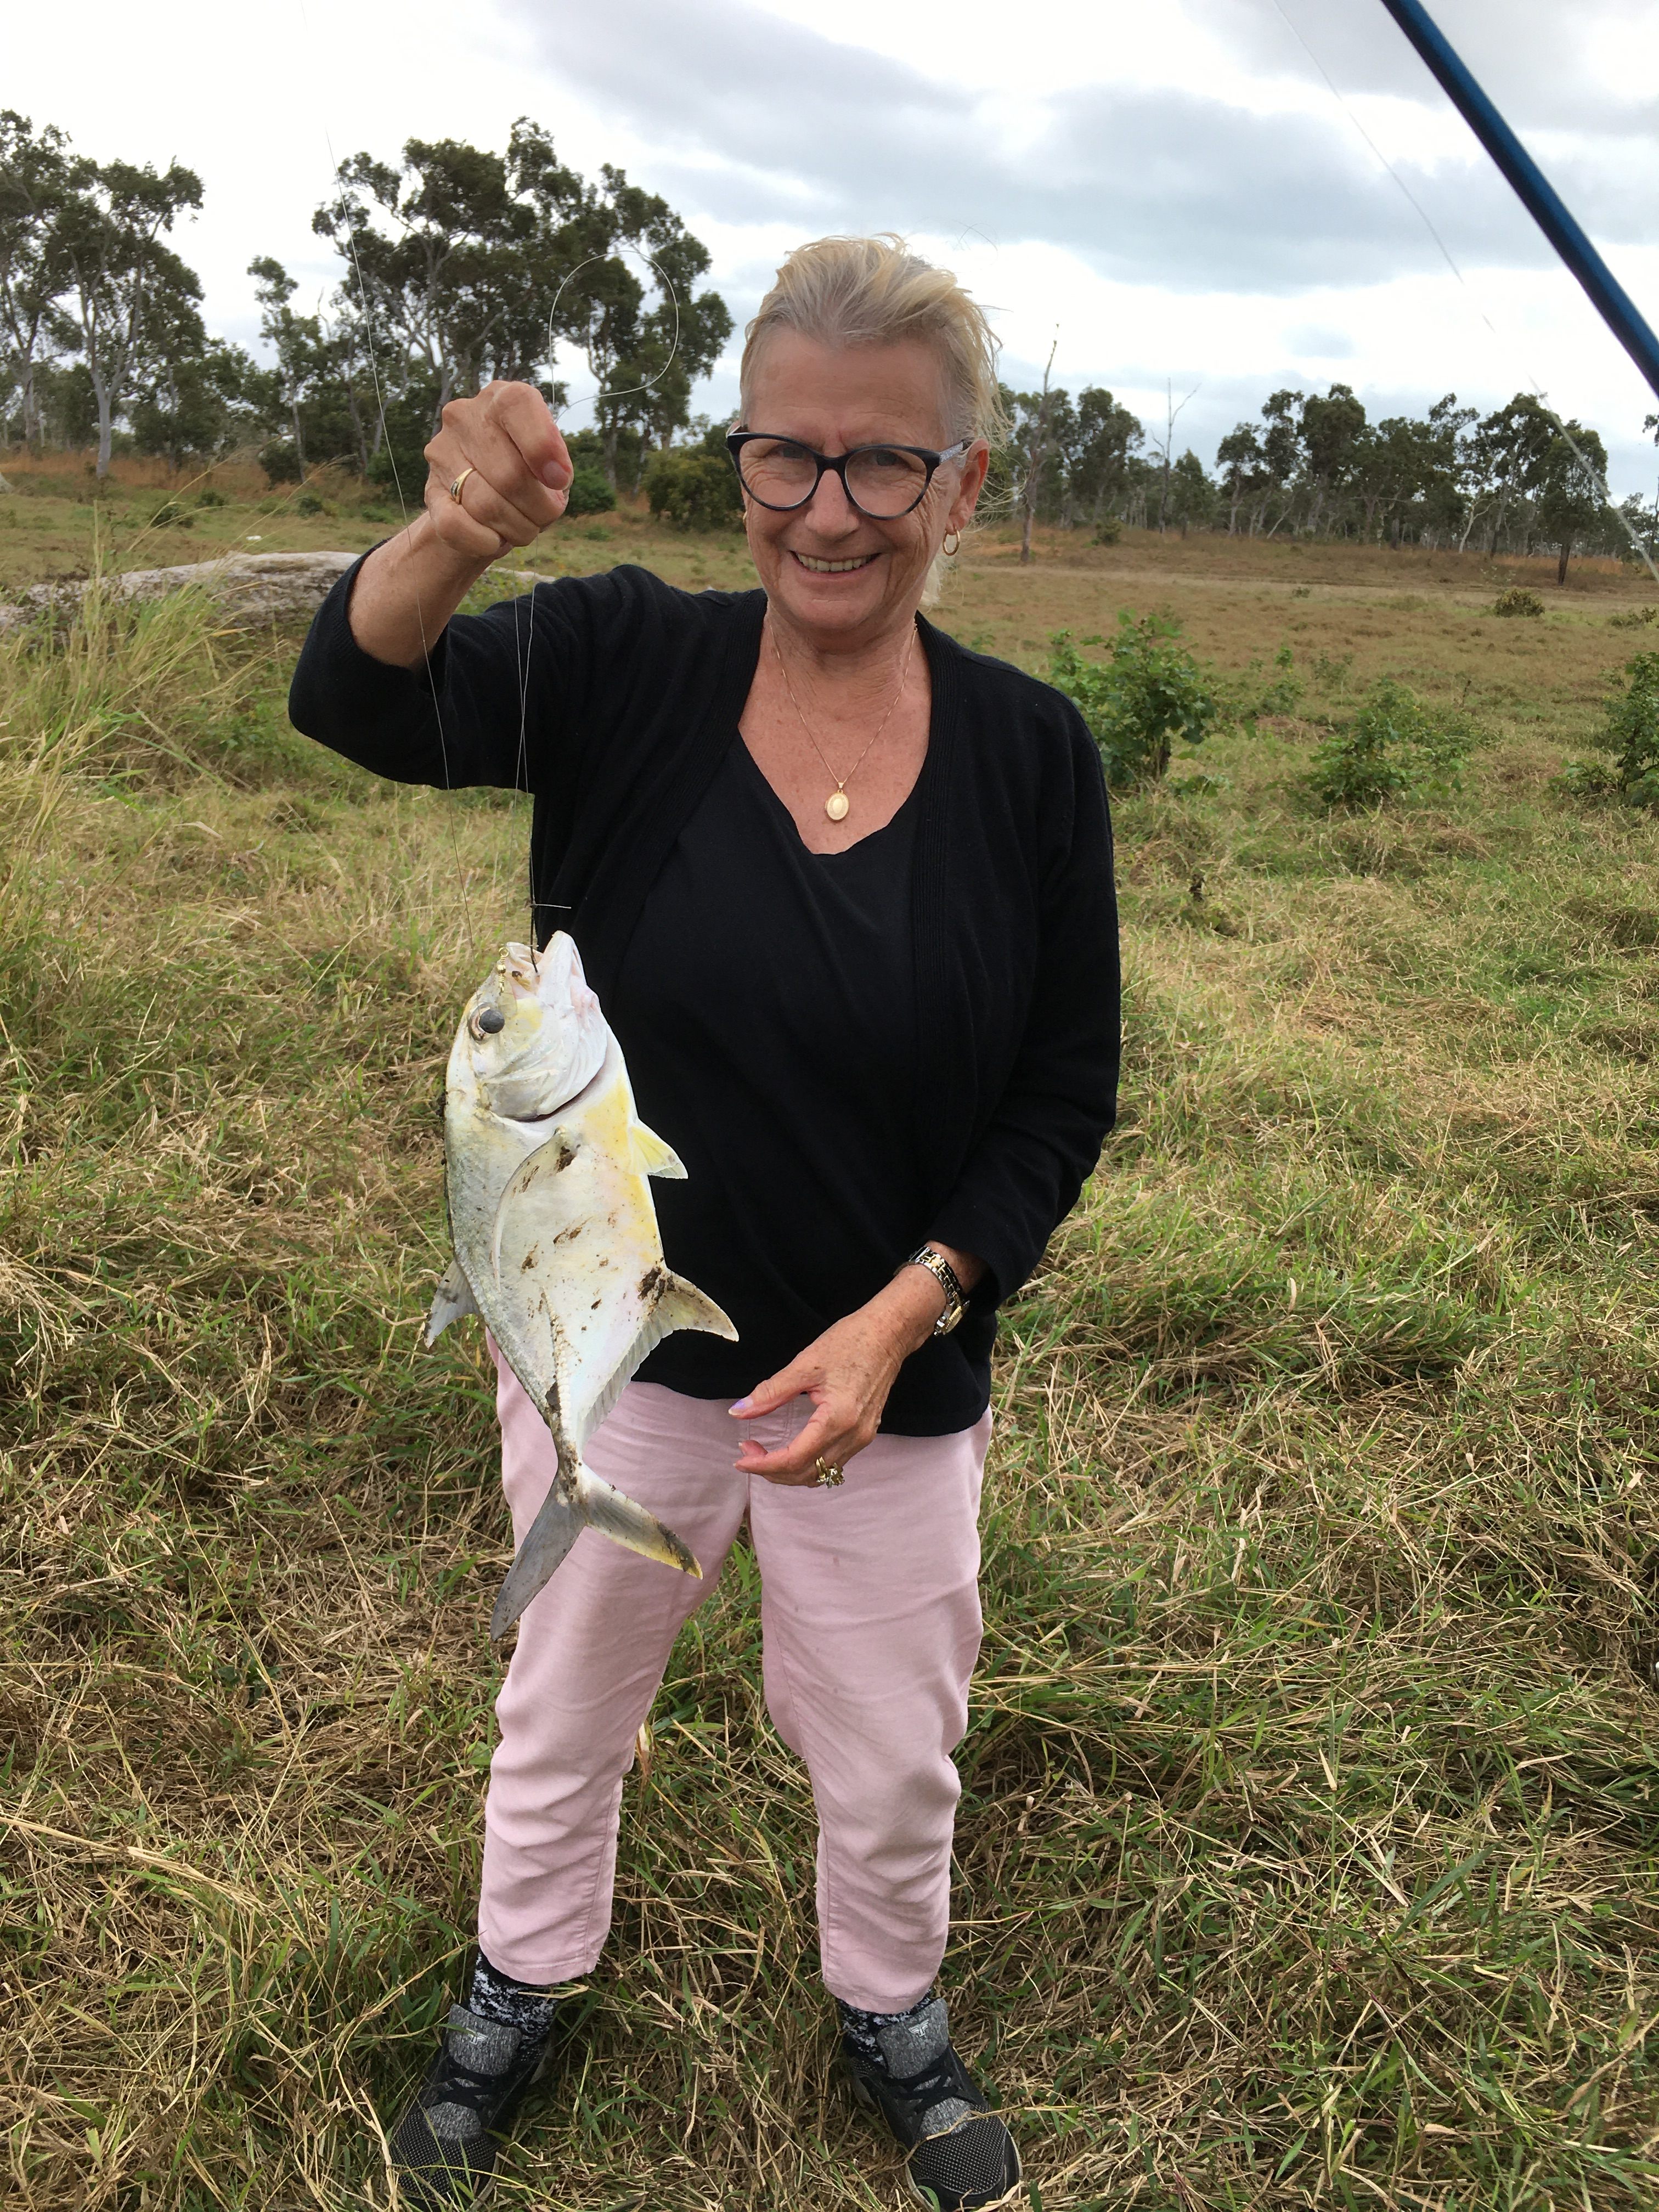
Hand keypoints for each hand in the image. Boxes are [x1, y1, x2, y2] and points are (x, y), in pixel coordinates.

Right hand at [422, 380, 573, 561]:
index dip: (543, 446)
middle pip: (509, 473)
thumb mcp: (550, 462)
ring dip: (517, 529)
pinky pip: (455, 526)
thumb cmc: (528, 475)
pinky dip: (484, 542)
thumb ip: (556, 463)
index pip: (518, 405)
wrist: (485, 499)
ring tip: (525, 529)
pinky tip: (496, 540)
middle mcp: (465, 416)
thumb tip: (555, 477)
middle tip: (545, 516)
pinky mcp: (430, 491)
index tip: (560, 481)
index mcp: (501, 399)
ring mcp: (442, 452)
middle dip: (539, 509)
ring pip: (486, 505)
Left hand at [727, 1268, 951, 1485]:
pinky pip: (834, 1463)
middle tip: (748, 1453)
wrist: (889, 1333)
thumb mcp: (804, 1365)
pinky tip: (792, 1451)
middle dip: (773, 1471)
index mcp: (837, 1419)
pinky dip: (809, 1465)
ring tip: (765, 1455)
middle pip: (807, 1474)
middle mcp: (854, 1436)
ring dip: (790, 1472)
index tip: (741, 1459)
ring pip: (822, 1474)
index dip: (763, 1464)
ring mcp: (863, 1437)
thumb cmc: (851, 1342)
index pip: (794, 1459)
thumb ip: (770, 1393)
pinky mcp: (865, 1433)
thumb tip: (738, 1412)